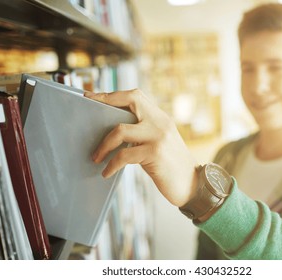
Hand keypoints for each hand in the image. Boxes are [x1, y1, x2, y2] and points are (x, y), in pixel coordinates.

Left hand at [84, 89, 197, 206]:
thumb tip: (113, 131)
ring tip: (96, 157)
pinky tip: (107, 172)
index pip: (136, 95)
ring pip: (120, 130)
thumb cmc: (171, 166)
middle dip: (105, 101)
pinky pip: (123, 156)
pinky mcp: (155, 153)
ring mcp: (158, 136)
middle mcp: (161, 122)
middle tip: (88, 112)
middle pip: (131, 99)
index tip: (93, 96)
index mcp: (161, 117)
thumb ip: (143, 132)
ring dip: (103, 145)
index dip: (113, 94)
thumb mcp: (160, 142)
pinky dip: (111, 165)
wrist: (193, 184)